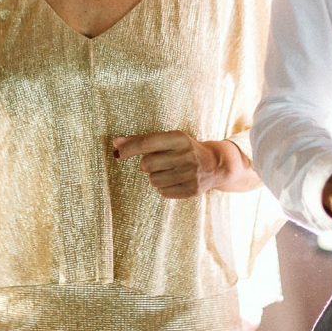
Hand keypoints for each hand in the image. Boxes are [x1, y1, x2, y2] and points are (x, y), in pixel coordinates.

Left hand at [112, 131, 229, 198]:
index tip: (117, 153)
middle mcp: (186, 155)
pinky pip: (163, 192)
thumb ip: (142, 141)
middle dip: (146, 164)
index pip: (147, 143)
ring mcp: (191, 174)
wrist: (215, 164)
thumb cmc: (184, 149)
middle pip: (147, 164)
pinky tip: (174, 180)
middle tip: (157, 162)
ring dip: (155, 176)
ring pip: (153, 180)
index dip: (129, 148)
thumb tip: (116, 143)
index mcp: (179, 138)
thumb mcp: (168, 139)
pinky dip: (164, 187)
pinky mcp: (192, 190)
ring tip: (168, 171)